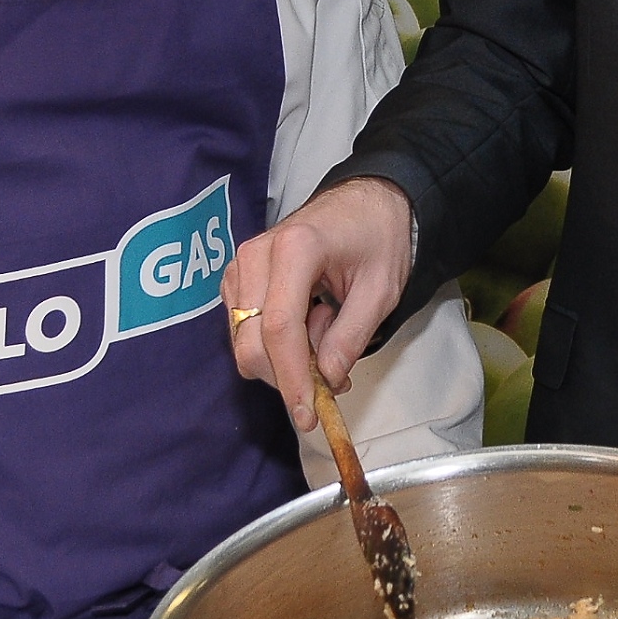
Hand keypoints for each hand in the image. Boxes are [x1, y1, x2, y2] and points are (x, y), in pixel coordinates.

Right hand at [225, 177, 413, 429]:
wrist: (366, 202)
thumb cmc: (378, 239)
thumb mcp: (381, 290)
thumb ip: (352, 336)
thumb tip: (325, 379)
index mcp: (294, 248)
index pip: (280, 328)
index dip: (292, 378)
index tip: (307, 415)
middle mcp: (255, 255)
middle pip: (252, 341)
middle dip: (289, 374)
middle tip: (335, 370)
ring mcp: (240, 266)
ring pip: (245, 342)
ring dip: (286, 357)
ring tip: (328, 326)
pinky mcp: (236, 279)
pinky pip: (246, 331)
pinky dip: (276, 344)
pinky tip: (310, 320)